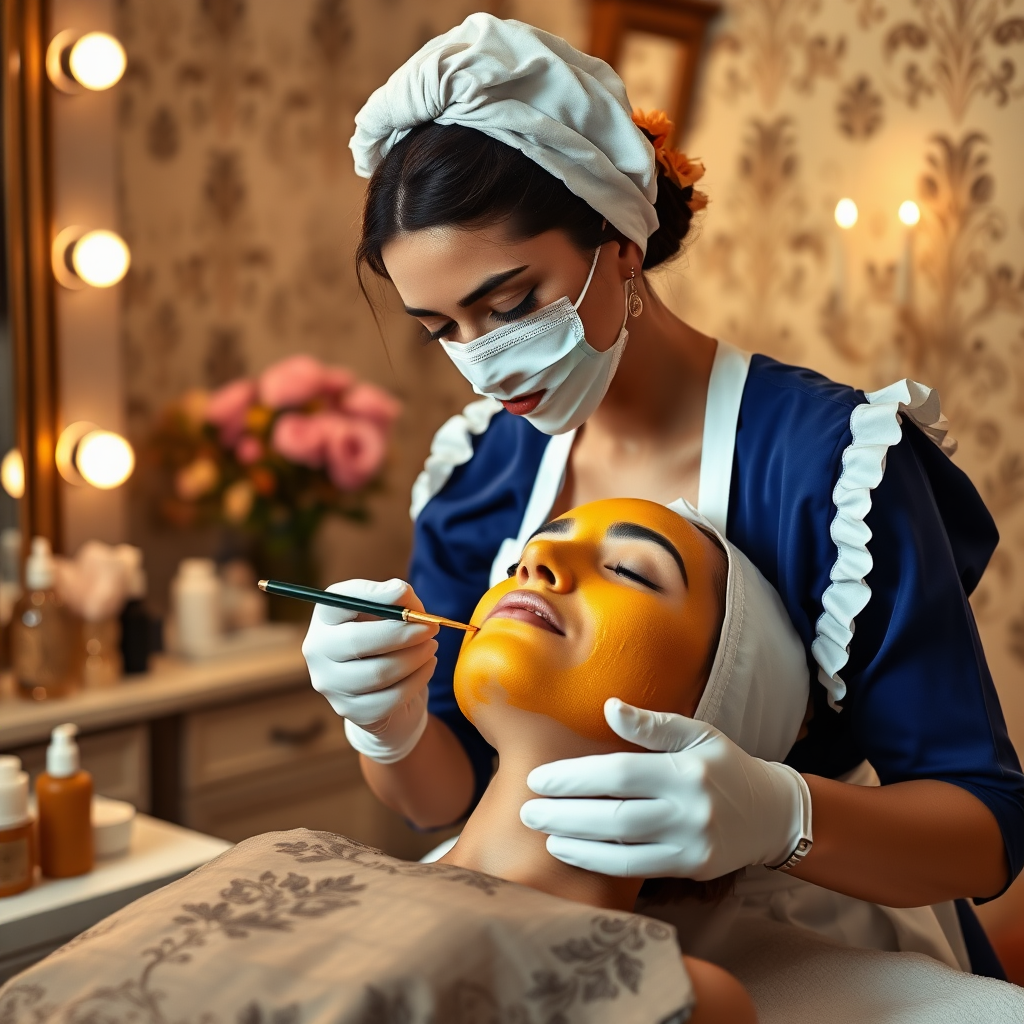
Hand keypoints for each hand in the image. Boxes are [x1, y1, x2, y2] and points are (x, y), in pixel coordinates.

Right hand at [302, 579, 437, 763]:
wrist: (385, 689)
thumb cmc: (387, 640)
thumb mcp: (394, 613)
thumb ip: (399, 599)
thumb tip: (400, 593)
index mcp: (325, 617)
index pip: (338, 600)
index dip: (370, 594)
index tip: (402, 592)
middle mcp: (318, 650)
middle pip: (357, 641)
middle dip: (402, 633)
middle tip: (431, 628)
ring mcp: (331, 684)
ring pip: (378, 673)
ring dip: (414, 657)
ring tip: (431, 647)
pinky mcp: (350, 711)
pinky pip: (390, 698)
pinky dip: (417, 680)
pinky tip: (427, 666)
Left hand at [520, 698, 810, 879]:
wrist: (772, 813)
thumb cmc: (724, 765)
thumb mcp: (697, 733)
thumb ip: (653, 724)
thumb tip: (610, 707)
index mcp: (687, 770)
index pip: (619, 775)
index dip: (574, 778)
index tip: (538, 777)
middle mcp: (690, 810)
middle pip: (615, 815)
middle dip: (564, 812)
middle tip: (526, 808)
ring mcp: (691, 844)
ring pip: (622, 847)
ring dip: (575, 841)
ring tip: (541, 830)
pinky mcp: (691, 868)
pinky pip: (636, 869)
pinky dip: (598, 862)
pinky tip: (570, 850)